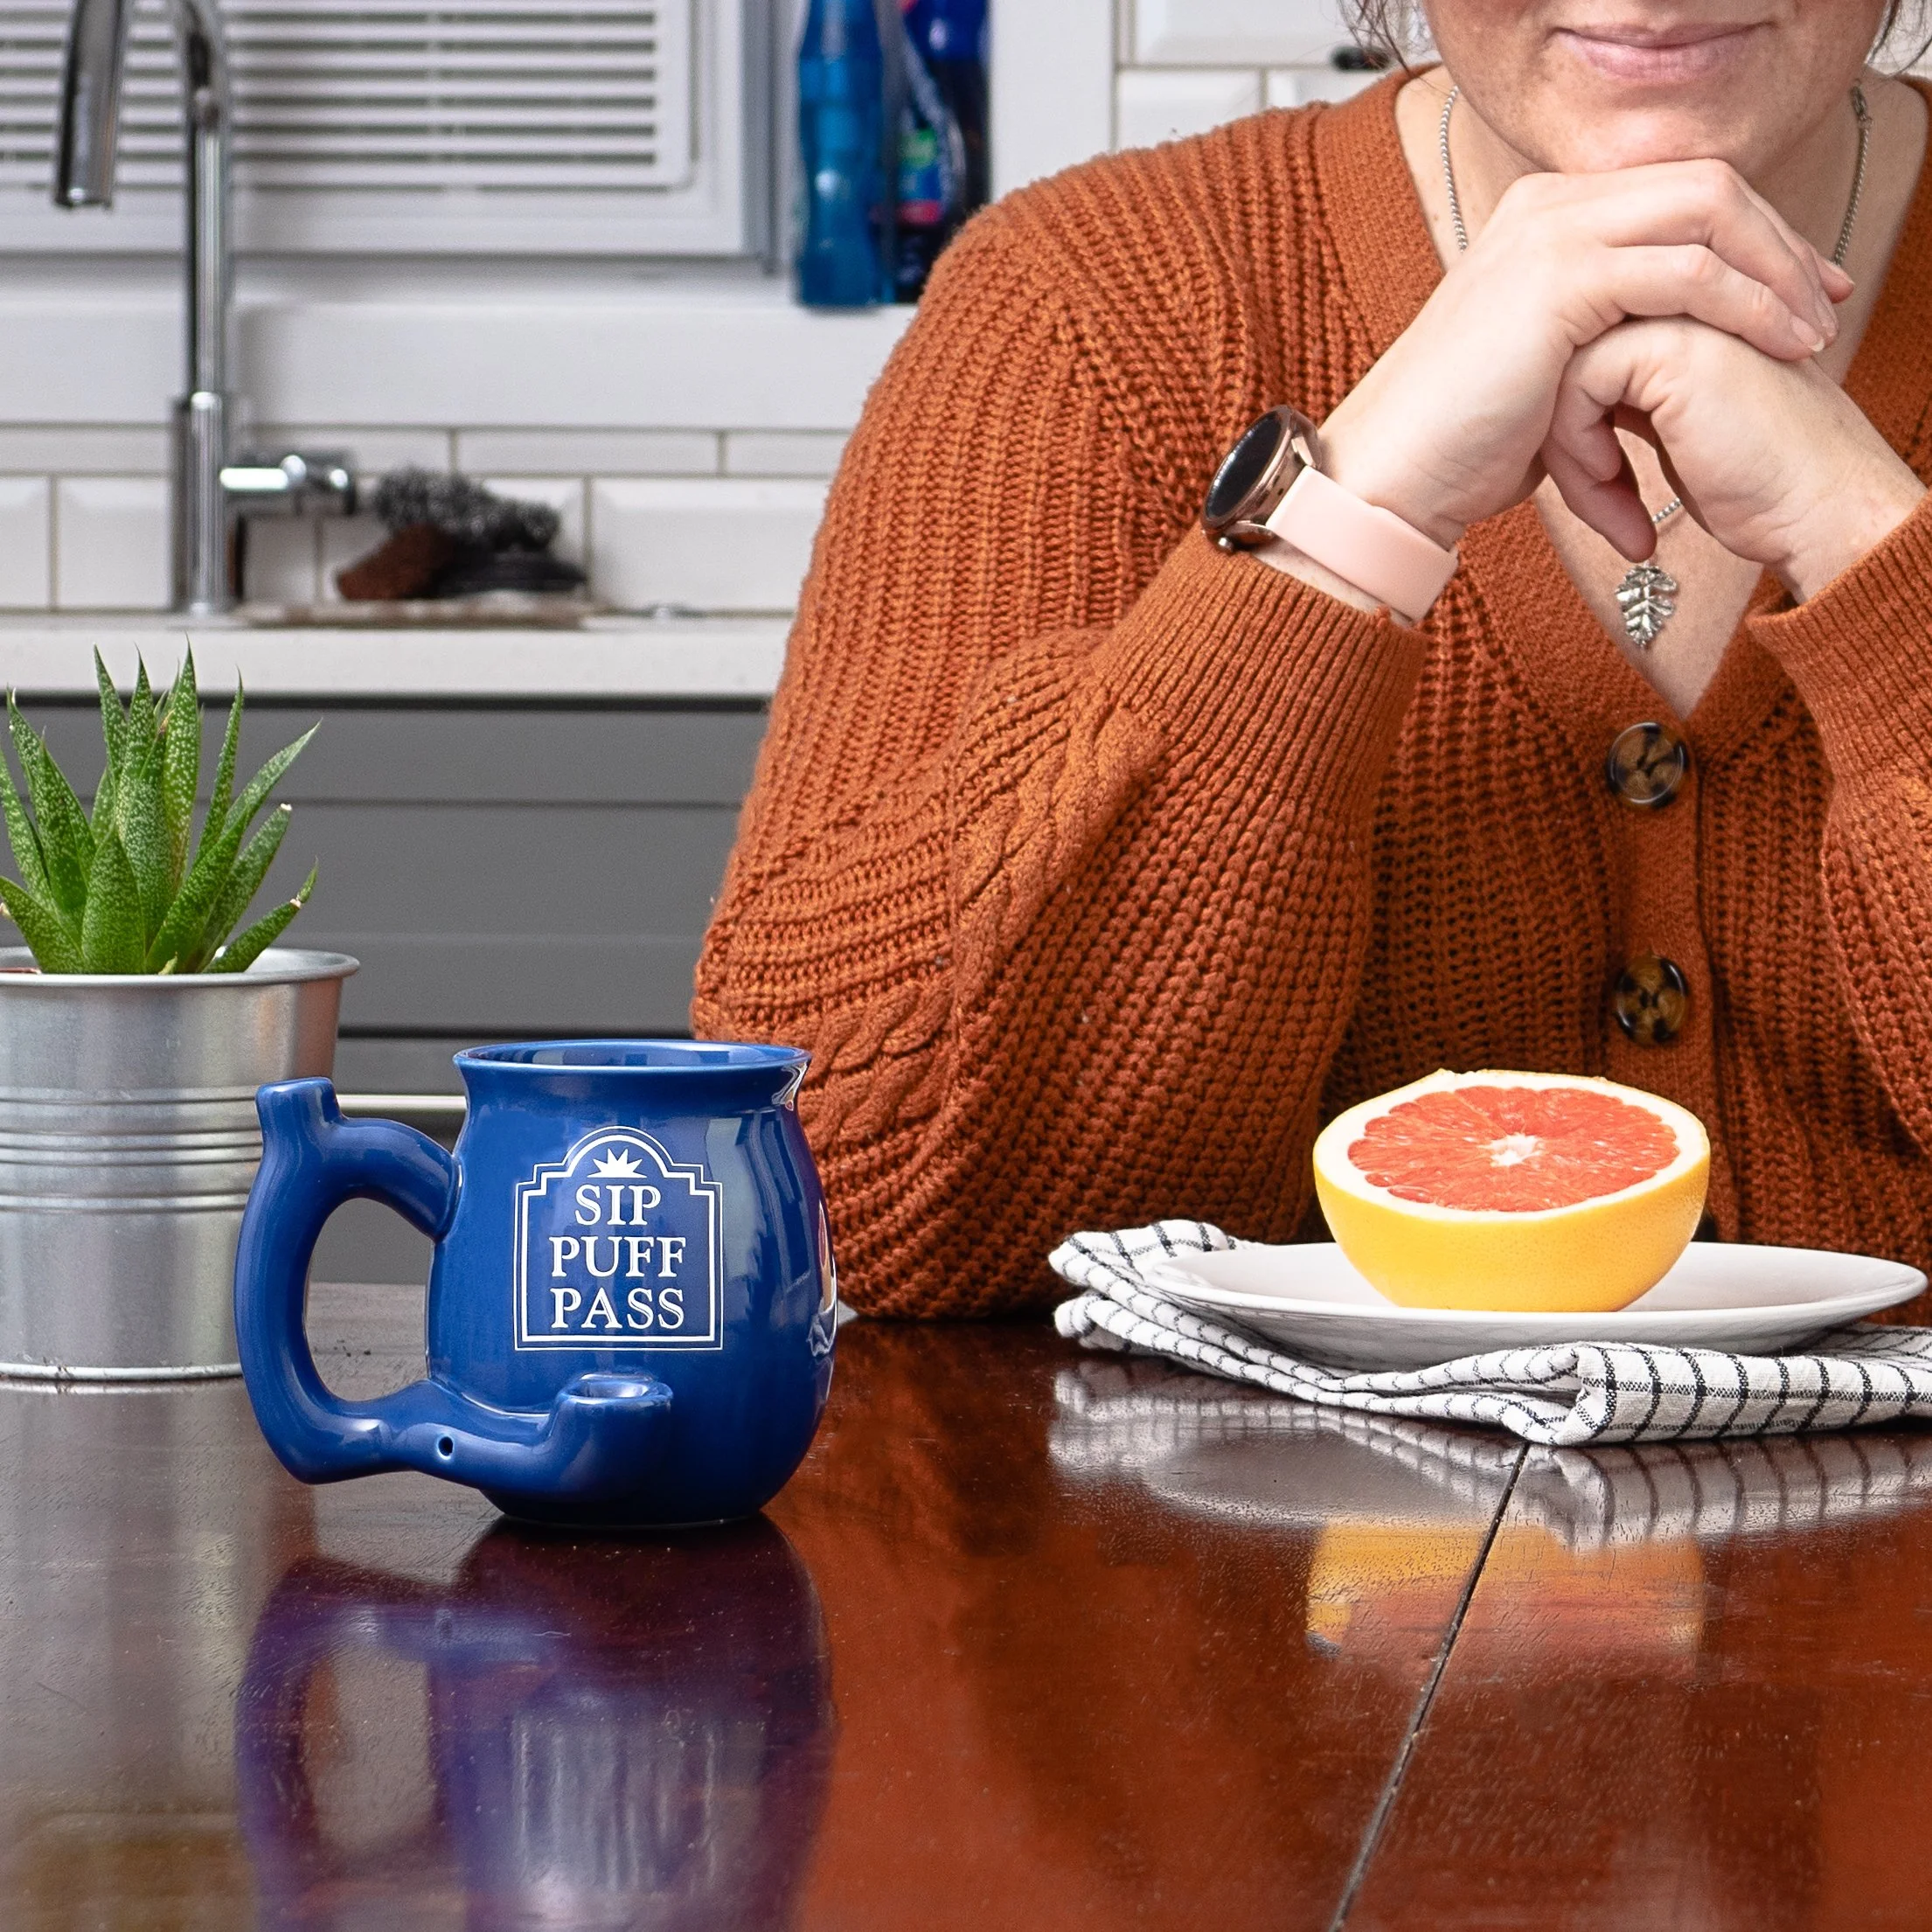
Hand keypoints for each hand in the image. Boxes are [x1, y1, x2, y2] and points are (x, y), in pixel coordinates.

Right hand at [1310, 161, 1849, 550]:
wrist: (1393, 476)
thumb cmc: (1461, 447)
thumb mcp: (1548, 371)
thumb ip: (1605, 336)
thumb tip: (1666, 353)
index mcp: (1541, 217)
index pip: (1676, 193)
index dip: (1753, 234)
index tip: (1801, 289)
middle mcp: (1546, 206)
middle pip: (1707, 185)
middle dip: (1781, 242)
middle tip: (1828, 301)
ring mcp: (1551, 234)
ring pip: (1709, 212)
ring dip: (1776, 269)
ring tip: (1812, 332)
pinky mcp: (1560, 280)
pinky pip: (1687, 271)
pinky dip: (1745, 303)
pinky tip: (1774, 343)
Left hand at [1543, 318, 1924, 599]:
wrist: (1817, 505)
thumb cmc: (1752, 484)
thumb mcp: (1672, 431)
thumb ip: (1622, 401)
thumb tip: (1551, 406)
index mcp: (1683, 314)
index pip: (1579, 356)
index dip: (1572, 430)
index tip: (1598, 489)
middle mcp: (1681, 301)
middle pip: (1564, 362)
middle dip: (1564, 443)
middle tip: (1594, 502)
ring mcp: (1681, 312)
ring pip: (1562, 373)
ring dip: (1569, 455)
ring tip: (1606, 506)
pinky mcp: (1671, 343)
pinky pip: (1576, 386)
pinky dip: (1578, 449)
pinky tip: (1614, 485)